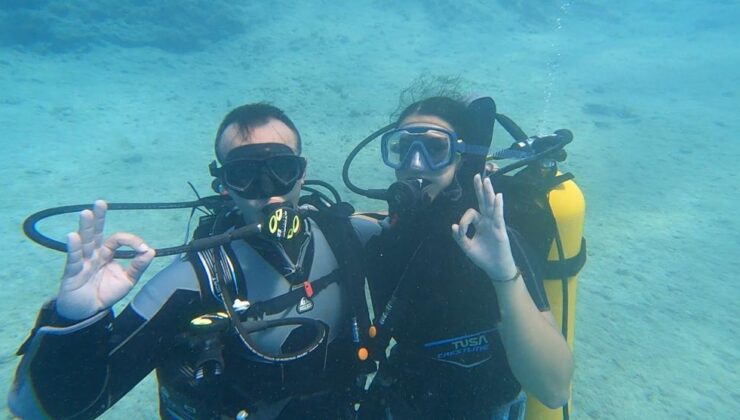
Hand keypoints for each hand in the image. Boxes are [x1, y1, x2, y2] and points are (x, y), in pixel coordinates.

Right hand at [55, 200, 155, 319]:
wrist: (87, 312)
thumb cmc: (105, 293)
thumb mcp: (127, 280)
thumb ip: (138, 266)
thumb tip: (151, 250)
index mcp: (107, 254)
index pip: (118, 240)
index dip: (132, 241)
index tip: (143, 250)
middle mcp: (94, 254)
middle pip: (96, 232)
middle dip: (98, 218)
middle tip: (100, 202)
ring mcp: (83, 261)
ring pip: (84, 242)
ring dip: (85, 228)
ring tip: (85, 213)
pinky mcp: (73, 272)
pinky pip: (74, 259)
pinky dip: (74, 248)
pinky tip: (73, 236)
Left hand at [451, 174, 517, 282]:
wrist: (495, 268)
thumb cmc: (483, 257)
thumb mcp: (467, 247)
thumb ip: (459, 237)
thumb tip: (453, 225)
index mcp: (480, 223)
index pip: (470, 214)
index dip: (464, 221)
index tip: (461, 231)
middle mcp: (488, 220)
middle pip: (483, 201)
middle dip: (479, 189)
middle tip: (477, 176)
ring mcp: (495, 224)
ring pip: (491, 205)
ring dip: (488, 192)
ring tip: (486, 180)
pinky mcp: (500, 230)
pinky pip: (498, 216)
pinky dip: (498, 206)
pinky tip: (497, 196)